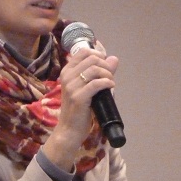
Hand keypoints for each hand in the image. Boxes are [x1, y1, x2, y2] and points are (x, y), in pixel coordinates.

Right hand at [42, 47, 117, 170]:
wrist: (69, 129)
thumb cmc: (78, 108)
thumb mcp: (86, 87)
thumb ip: (99, 72)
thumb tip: (114, 58)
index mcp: (67, 71)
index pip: (83, 51)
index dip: (98, 54)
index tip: (105, 65)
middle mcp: (67, 76)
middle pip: (92, 58)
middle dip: (105, 65)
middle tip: (109, 76)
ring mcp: (71, 86)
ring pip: (95, 69)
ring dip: (108, 74)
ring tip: (110, 83)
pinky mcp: (78, 97)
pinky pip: (97, 83)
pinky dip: (107, 83)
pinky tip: (110, 87)